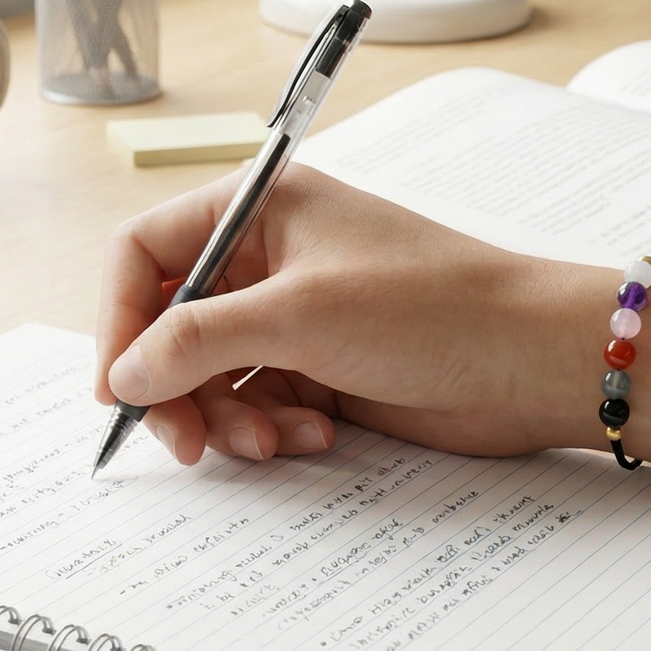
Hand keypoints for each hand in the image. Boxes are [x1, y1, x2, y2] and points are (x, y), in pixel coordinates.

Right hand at [94, 165, 610, 463]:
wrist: (533, 361)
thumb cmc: (434, 307)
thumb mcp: (297, 316)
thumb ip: (195, 342)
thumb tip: (123, 374)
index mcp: (259, 208)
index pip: (144, 254)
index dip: (119, 319)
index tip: (117, 386)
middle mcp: (268, 257)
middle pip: (170, 325)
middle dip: (173, 388)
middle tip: (184, 442)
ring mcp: (294, 316)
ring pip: (209, 376)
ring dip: (227, 418)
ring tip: (271, 441)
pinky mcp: (321, 368)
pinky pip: (257, 404)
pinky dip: (272, 428)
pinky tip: (316, 434)